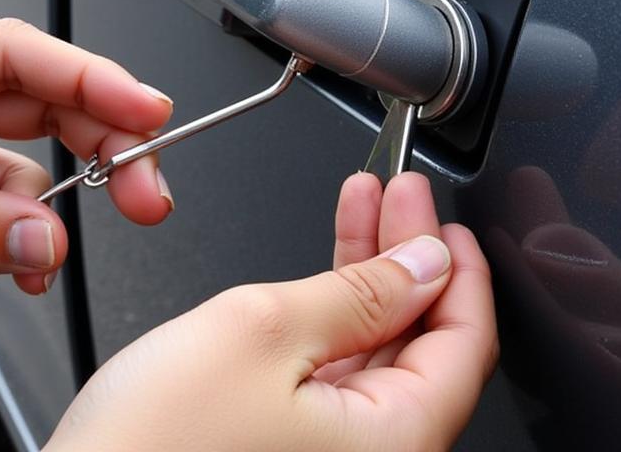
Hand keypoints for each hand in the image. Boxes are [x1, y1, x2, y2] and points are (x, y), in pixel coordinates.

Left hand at [0, 19, 172, 332]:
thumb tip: (47, 237)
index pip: (9, 53)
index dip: (89, 78)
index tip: (146, 111)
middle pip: (31, 96)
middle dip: (95, 140)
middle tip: (143, 187)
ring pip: (20, 149)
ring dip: (54, 199)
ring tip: (58, 249)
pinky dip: (16, 227)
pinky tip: (22, 259)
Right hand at [47, 172, 497, 451]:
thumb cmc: (156, 443)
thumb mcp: (265, 331)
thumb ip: (358, 294)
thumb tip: (425, 262)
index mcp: (392, 442)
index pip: (464, 344)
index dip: (460, 270)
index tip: (443, 216)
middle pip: (422, 343)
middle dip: (410, 254)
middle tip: (401, 194)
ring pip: (378, 350)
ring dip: (370, 270)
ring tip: (365, 203)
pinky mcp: (289, 443)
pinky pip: (337, 368)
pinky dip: (335, 306)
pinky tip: (327, 263)